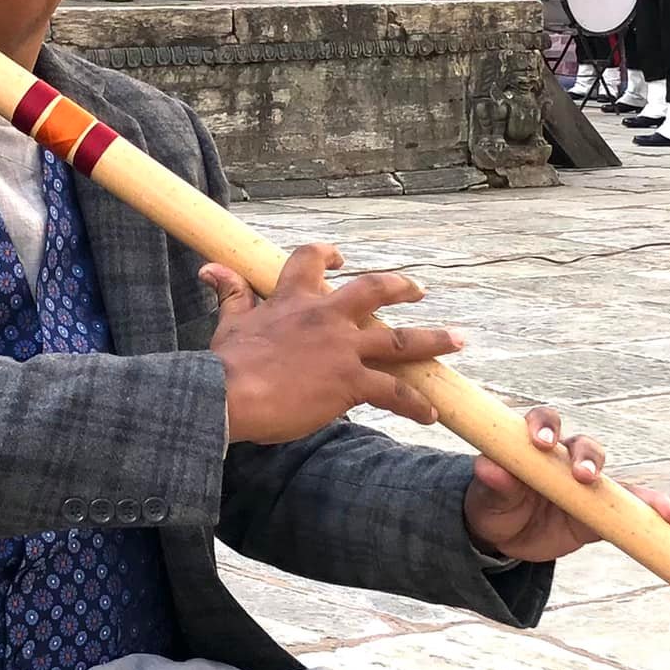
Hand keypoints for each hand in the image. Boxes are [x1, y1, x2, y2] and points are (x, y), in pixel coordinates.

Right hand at [203, 243, 461, 444]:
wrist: (228, 395)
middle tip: (420, 290)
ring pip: (399, 340)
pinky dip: (415, 403)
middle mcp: (326, 317)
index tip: (340, 258)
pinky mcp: (350, 382)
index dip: (328, 255)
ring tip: (458, 341)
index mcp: (294, 299)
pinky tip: (430, 413)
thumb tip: (210, 269)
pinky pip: (393, 392)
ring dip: (433, 340)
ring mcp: (343, 349)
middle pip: (375, 291)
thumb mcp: (228, 322)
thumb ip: (230, 294)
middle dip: (401, 287)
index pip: (313, 260)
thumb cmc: (226, 363)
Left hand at [464, 408, 669, 563]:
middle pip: (584, 446)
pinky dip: (653, 512)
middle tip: (584, 476)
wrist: (505, 535)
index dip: (545, 426)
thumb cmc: (494, 503)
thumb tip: (488, 467)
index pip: (544, 423)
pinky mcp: (602, 511)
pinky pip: (631, 509)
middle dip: (587, 458)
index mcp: (535, 446)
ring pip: (616, 479)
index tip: (543, 442)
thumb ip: (493, 481)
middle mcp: (566, 458)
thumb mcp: (488, 496)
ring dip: (639, 491)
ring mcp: (588, 485)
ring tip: (661, 508)